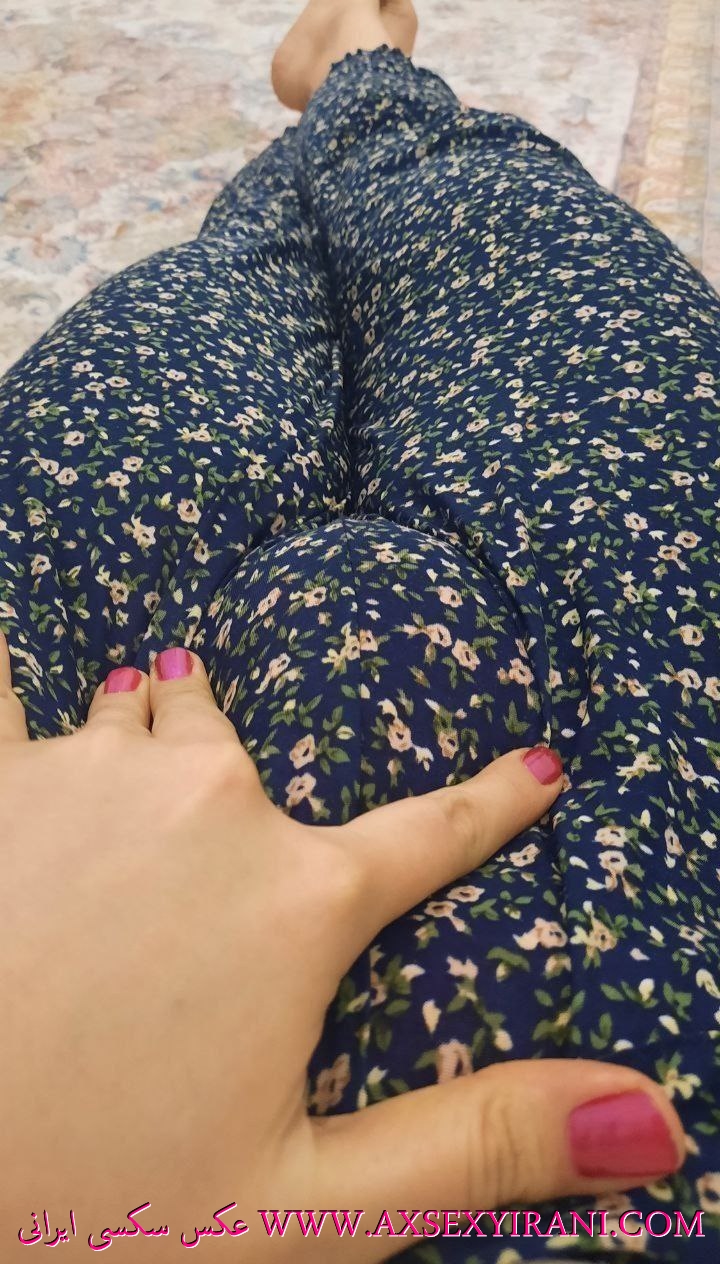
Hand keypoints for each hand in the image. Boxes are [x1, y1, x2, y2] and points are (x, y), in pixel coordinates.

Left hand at [0, 632, 683, 1258]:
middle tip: (205, 832)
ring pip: (138, 716)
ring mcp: (86, 774)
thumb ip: (480, 1145)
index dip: (495, 806)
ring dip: (142, 735)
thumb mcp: (306, 1210)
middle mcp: (207, 805)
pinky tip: (10, 671)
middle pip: (248, 756)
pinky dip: (6, 685)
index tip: (537, 768)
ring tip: (125, 753)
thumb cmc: (85, 1212)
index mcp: (297, 902)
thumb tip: (650, 1114)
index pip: (434, 838)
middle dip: (236, 784)